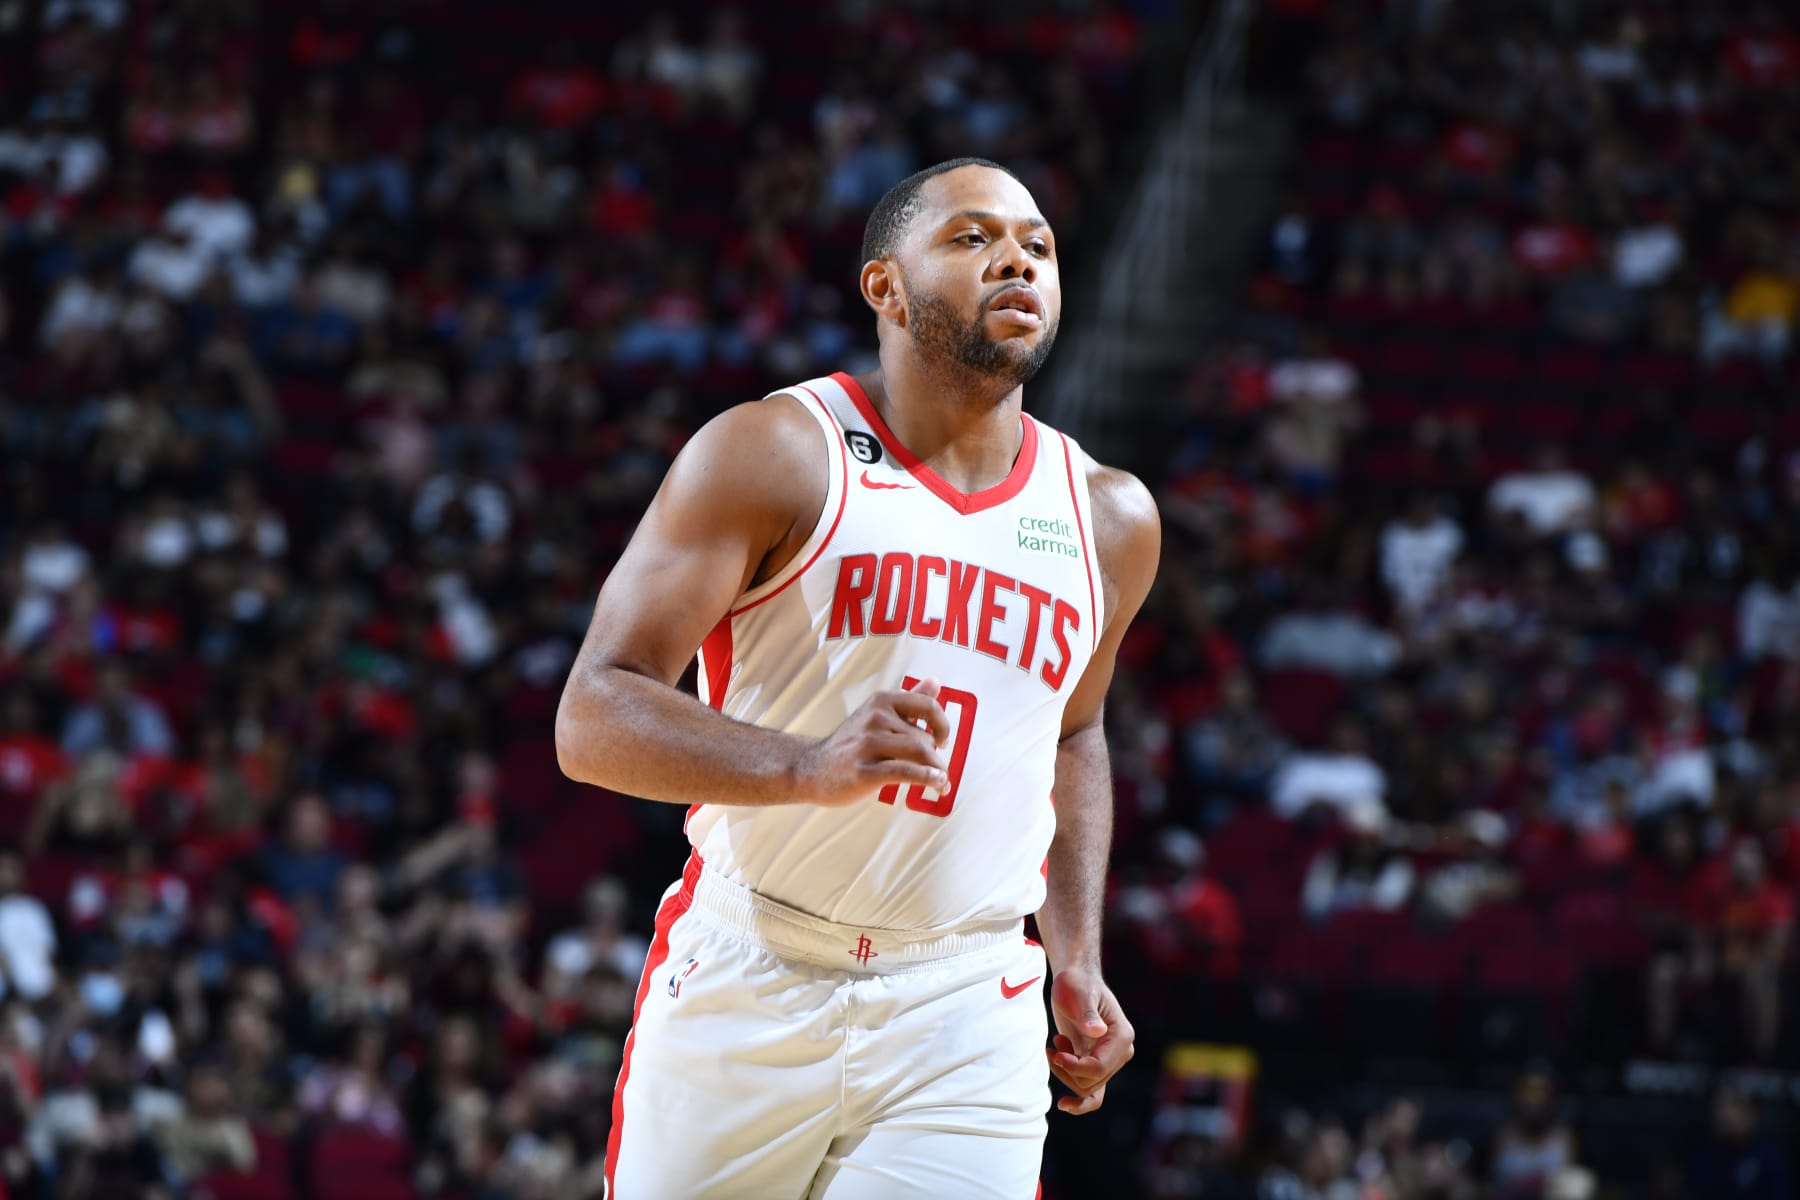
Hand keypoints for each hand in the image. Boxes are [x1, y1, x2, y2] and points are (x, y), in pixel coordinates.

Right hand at [790, 678, 950, 806]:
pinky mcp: (864, 771)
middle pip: (925, 738)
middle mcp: (875, 718)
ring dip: (938, 772)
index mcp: (881, 702)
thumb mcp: (877, 715)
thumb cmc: (850, 744)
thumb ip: (909, 700)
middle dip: (937, 759)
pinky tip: (936, 785)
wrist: (811, 768)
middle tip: (939, 772)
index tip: (943, 740)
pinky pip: (905, 772)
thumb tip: (936, 682)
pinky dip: (927, 778)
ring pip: (920, 753)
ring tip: (941, 783)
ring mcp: (868, 744)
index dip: (943, 724)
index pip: (927, 705)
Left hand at [1046, 968, 1134, 1114]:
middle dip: (1067, 1070)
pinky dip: (1080, 1102)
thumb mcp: (1079, 993)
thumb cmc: (1077, 983)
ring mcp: (1111, 1060)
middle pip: (1091, 1081)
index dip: (1074, 1066)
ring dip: (1065, 1073)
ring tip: (1055, 1047)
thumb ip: (1087, 1013)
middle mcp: (1121, 1052)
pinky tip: (1064, 1104)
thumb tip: (1096, 1032)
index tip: (1055, 1053)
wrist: (1075, 981)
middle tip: (1053, 1048)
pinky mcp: (1097, 1064)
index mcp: (1121, 1036)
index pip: (1098, 1067)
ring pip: (1086, 1088)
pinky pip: (1093, 1093)